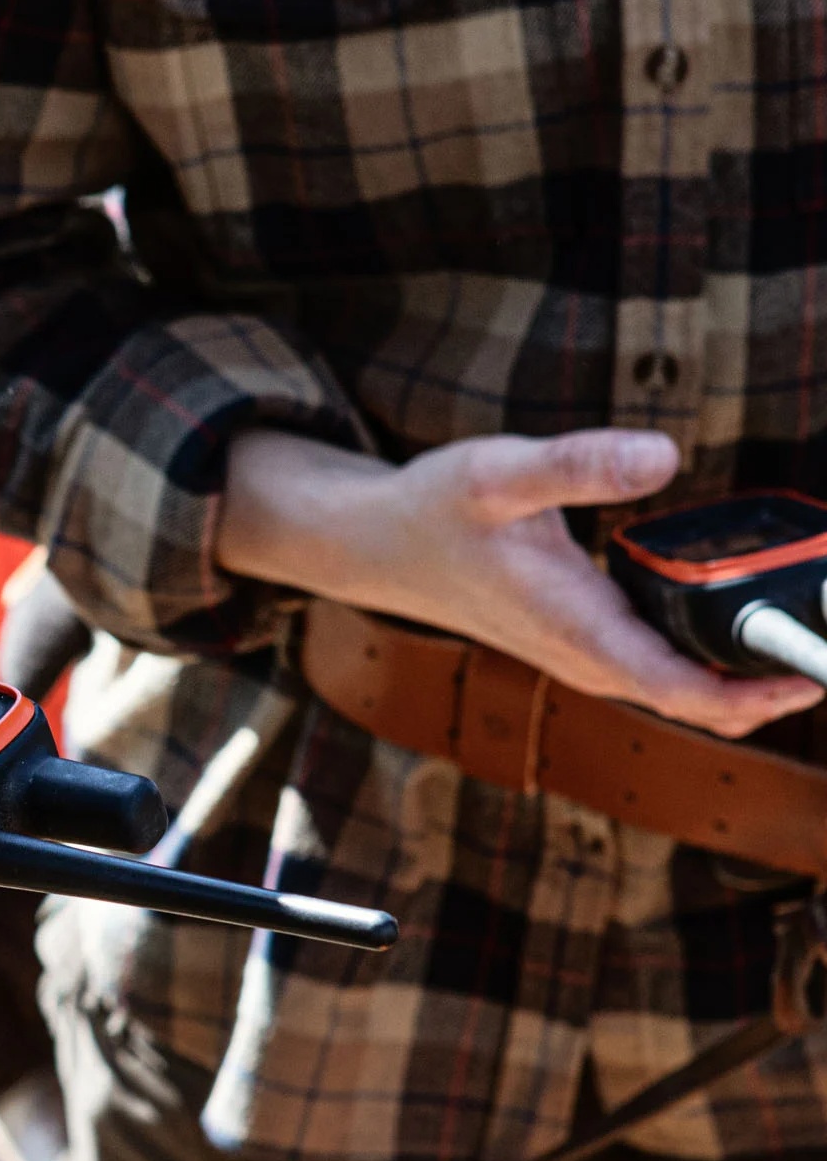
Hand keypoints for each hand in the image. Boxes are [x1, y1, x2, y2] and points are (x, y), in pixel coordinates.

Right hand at [217, 427, 822, 738]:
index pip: (689, 692)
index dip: (766, 689)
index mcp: (577, 631)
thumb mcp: (497, 472)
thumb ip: (579, 464)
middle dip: (781, 682)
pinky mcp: (588, 642)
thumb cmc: (433, 512)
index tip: (822, 664)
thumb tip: (663, 457)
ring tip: (814, 628)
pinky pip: (670, 669)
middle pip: (706, 704)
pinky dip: (719, 657)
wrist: (377, 546)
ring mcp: (588, 656)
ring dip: (754, 672)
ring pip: (690, 691)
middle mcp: (588, 658)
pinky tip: (750, 617)